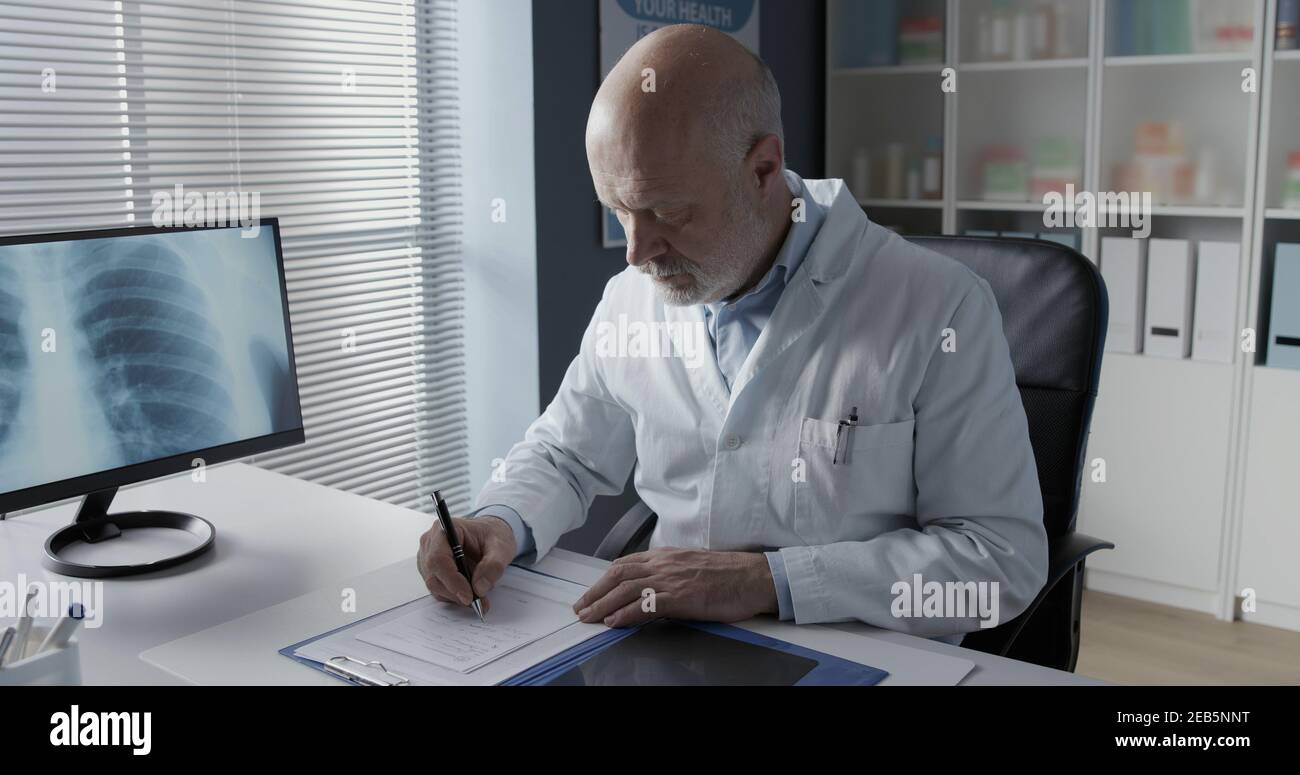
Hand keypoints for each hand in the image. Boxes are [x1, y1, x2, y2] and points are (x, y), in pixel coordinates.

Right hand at [416, 515, 515, 613]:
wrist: (490, 536)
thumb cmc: (492, 535)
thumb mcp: (501, 547)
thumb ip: (493, 566)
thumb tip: (479, 588)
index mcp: (445, 529)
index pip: (438, 559)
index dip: (451, 580)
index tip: (468, 596)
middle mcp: (431, 542)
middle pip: (434, 575)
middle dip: (456, 592)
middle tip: (480, 601)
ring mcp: (427, 557)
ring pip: (434, 585)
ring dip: (456, 596)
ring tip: (479, 596)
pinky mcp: (431, 570)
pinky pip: (438, 589)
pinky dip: (454, 595)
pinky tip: (469, 591)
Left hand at [573, 547, 777, 627]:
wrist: (754, 577)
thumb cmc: (729, 574)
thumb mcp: (692, 567)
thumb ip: (669, 575)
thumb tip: (650, 590)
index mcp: (667, 556)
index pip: (625, 564)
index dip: (603, 579)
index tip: (591, 592)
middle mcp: (665, 564)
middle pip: (619, 575)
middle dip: (595, 592)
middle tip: (580, 608)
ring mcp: (672, 580)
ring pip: (626, 589)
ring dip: (602, 604)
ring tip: (589, 617)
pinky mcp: (681, 597)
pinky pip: (645, 605)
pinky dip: (625, 613)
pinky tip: (614, 621)